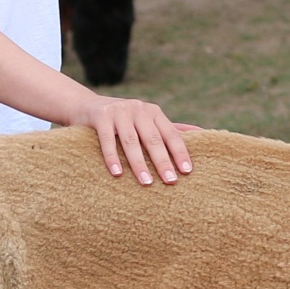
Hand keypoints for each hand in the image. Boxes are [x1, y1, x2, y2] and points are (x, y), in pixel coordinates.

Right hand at [74, 94, 195, 183]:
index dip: (179, 152)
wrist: (87, 106)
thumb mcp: (148, 121)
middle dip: (163, 161)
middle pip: (153, 139)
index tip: (187, 172)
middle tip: (171, 181)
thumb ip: (172, 128)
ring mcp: (119, 112)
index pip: (171, 134)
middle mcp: (139, 109)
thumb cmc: (124, 120)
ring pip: (131, 141)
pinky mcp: (101, 117)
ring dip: (139, 163)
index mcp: (154, 112)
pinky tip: (118, 173)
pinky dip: (112, 157)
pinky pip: (107, 140)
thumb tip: (203, 133)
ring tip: (146, 182)